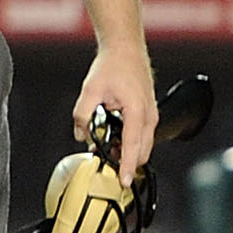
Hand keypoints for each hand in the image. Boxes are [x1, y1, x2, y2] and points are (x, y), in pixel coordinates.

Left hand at [74, 42, 158, 178]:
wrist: (126, 50)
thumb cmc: (112, 67)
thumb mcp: (90, 90)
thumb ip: (83, 114)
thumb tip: (81, 136)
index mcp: (137, 111)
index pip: (133, 146)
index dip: (129, 167)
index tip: (125, 182)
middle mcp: (149, 116)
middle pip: (142, 150)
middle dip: (128, 162)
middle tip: (109, 168)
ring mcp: (151, 114)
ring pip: (143, 144)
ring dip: (129, 152)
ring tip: (109, 153)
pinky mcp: (148, 113)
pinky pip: (142, 135)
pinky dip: (131, 142)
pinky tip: (115, 141)